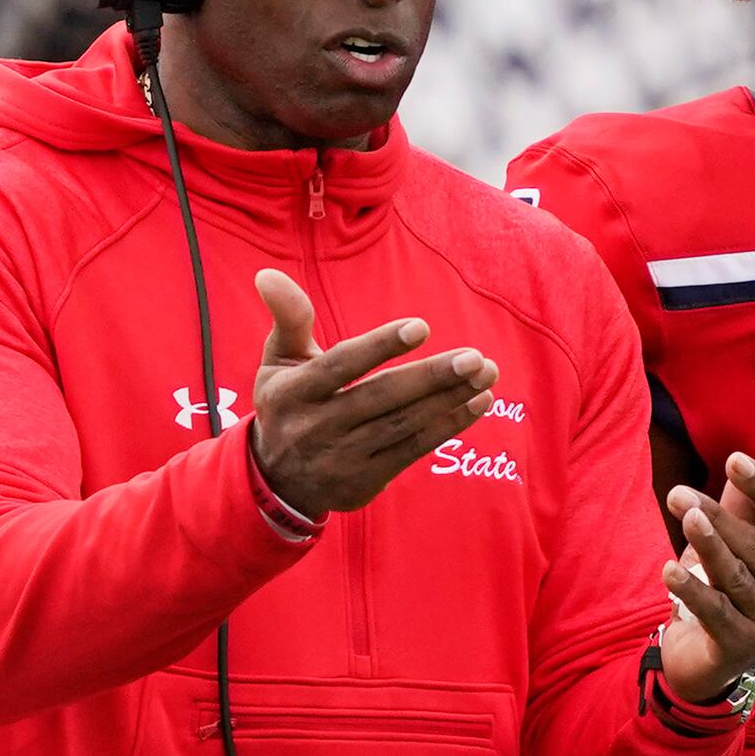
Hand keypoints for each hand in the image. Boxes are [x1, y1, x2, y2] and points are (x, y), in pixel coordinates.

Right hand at [246, 269, 496, 518]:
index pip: (340, 366)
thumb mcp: (277, 361)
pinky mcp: (364, 480)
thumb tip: (268, 275)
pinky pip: (412, 450)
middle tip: (474, 358)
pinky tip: (476, 403)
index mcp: (292, 392)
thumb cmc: (287, 403)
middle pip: (380, 398)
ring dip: (449, 400)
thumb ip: (288, 318)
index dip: (380, 347)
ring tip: (486, 375)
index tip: (422, 327)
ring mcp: (341, 458)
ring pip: (403, 425)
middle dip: (430, 377)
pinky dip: (447, 427)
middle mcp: (316, 427)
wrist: (276, 480)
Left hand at [657, 453, 754, 702]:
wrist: (715, 659)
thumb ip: (743, 511)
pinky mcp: (747, 648)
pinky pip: (715, 612)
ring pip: (735, 576)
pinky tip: (668, 571)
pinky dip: (691, 590)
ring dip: (707, 545)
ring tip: (684, 517)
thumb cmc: (734, 590)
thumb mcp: (741, 548)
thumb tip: (737, 460)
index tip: (734, 460)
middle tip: (679, 494)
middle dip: (717, 517)